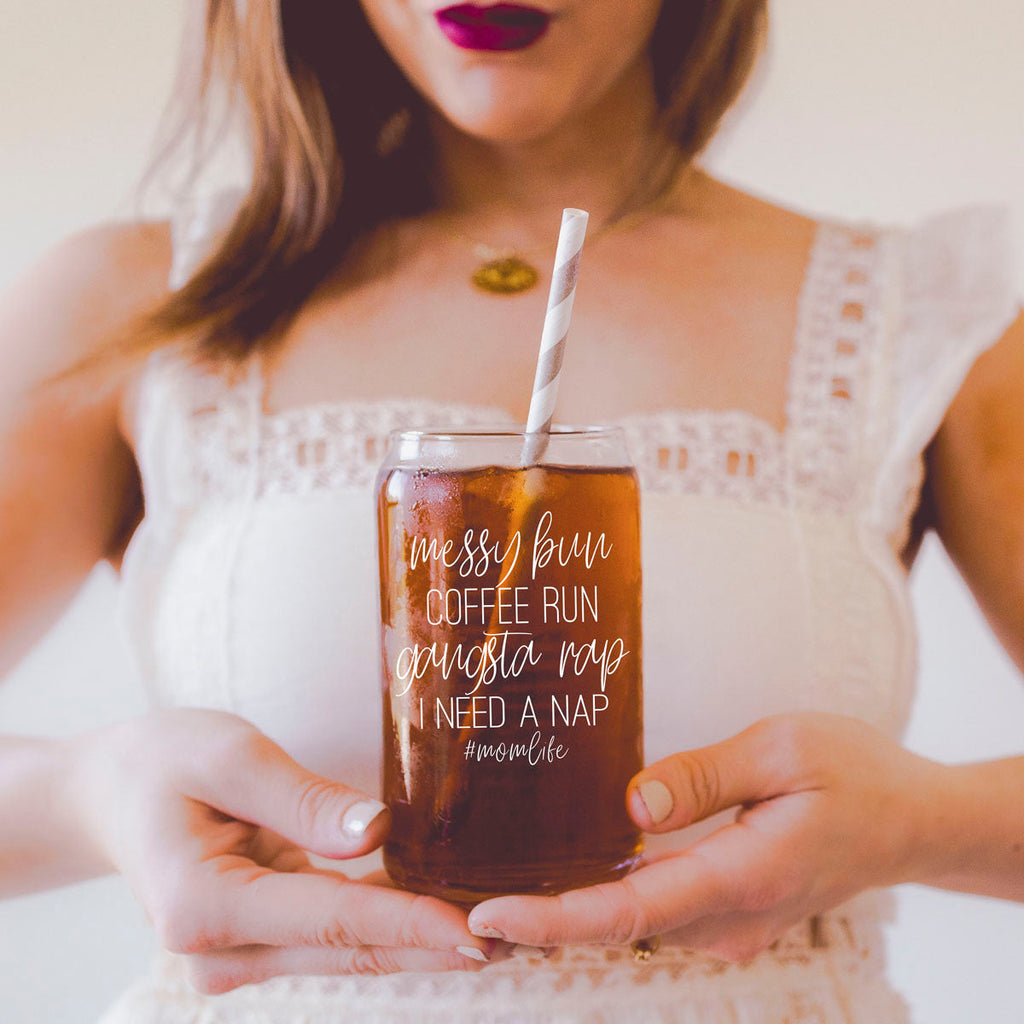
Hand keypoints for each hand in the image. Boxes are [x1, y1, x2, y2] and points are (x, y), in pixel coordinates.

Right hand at [69, 709, 493, 991]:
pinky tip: (439, 914)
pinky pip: (332, 935)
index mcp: (205, 906)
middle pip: (348, 949)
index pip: (332, 920)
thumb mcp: (228, 757)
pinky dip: (384, 925)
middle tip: (520, 939)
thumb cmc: (162, 761)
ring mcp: (237, 955)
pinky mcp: (256, 941)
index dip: (409, 925)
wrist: (109, 793)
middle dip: (431, 945)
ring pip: (346, 951)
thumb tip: (377, 833)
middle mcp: (220, 951)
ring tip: (498, 930)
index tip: (475, 934)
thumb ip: (301, 800)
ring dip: (417, 941)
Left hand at [467, 713, 945, 961]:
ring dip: (564, 913)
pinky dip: (603, 901)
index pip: (630, 911)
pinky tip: (564, 876)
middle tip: (457, 905)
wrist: (911, 821)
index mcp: (743, 876)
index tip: (489, 916)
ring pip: (632, 922)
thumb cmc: (855, 775)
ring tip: (494, 890)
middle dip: (538, 922)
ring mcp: (730, 923)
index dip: (553, 919)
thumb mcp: (784, 749)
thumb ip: (704, 777)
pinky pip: (654, 910)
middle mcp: (730, 918)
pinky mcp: (727, 912)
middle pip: (616, 926)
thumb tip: (632, 806)